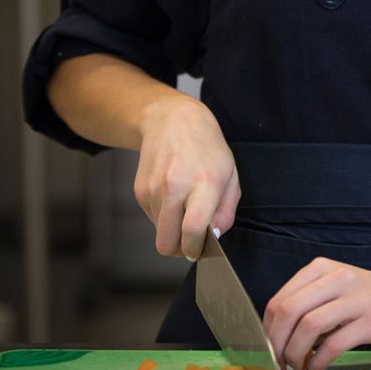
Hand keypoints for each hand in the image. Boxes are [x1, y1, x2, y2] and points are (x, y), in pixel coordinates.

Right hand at [133, 93, 240, 260]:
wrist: (172, 120)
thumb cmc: (207, 148)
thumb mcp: (231, 175)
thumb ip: (226, 211)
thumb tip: (213, 238)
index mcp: (205, 182)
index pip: (192, 230)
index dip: (195, 249)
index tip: (200, 249)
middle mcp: (176, 186)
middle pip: (167, 243)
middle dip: (180, 249)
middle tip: (191, 240)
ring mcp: (154, 189)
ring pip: (160, 233)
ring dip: (173, 228)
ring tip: (185, 205)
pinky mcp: (140, 191)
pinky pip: (152, 218)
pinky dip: (164, 215)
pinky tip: (173, 194)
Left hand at [264, 258, 370, 369]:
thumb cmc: (370, 297)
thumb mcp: (336, 288)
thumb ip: (309, 302)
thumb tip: (276, 335)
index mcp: (322, 268)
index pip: (281, 299)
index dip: (268, 329)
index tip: (268, 349)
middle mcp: (337, 278)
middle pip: (289, 311)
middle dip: (276, 343)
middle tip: (277, 364)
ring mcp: (355, 299)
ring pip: (308, 327)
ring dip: (294, 355)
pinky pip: (333, 345)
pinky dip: (316, 363)